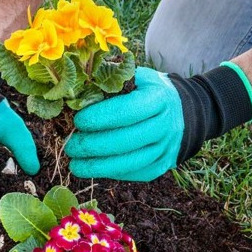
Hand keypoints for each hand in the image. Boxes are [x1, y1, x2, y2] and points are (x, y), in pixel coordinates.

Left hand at [65, 64, 251, 180]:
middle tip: (70, 146)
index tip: (77, 121)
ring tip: (75, 164)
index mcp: (159, 98)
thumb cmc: (148, 91)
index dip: (100, 118)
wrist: (181, 112)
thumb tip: (76, 93)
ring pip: (130, 162)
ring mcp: (166, 148)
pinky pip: (134, 173)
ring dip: (98, 166)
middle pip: (126, 141)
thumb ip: (111, 81)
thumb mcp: (136, 77)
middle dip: (93, 146)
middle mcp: (166, 125)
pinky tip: (93, 169)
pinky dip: (111, 173)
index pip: (127, 111)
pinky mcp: (162, 166)